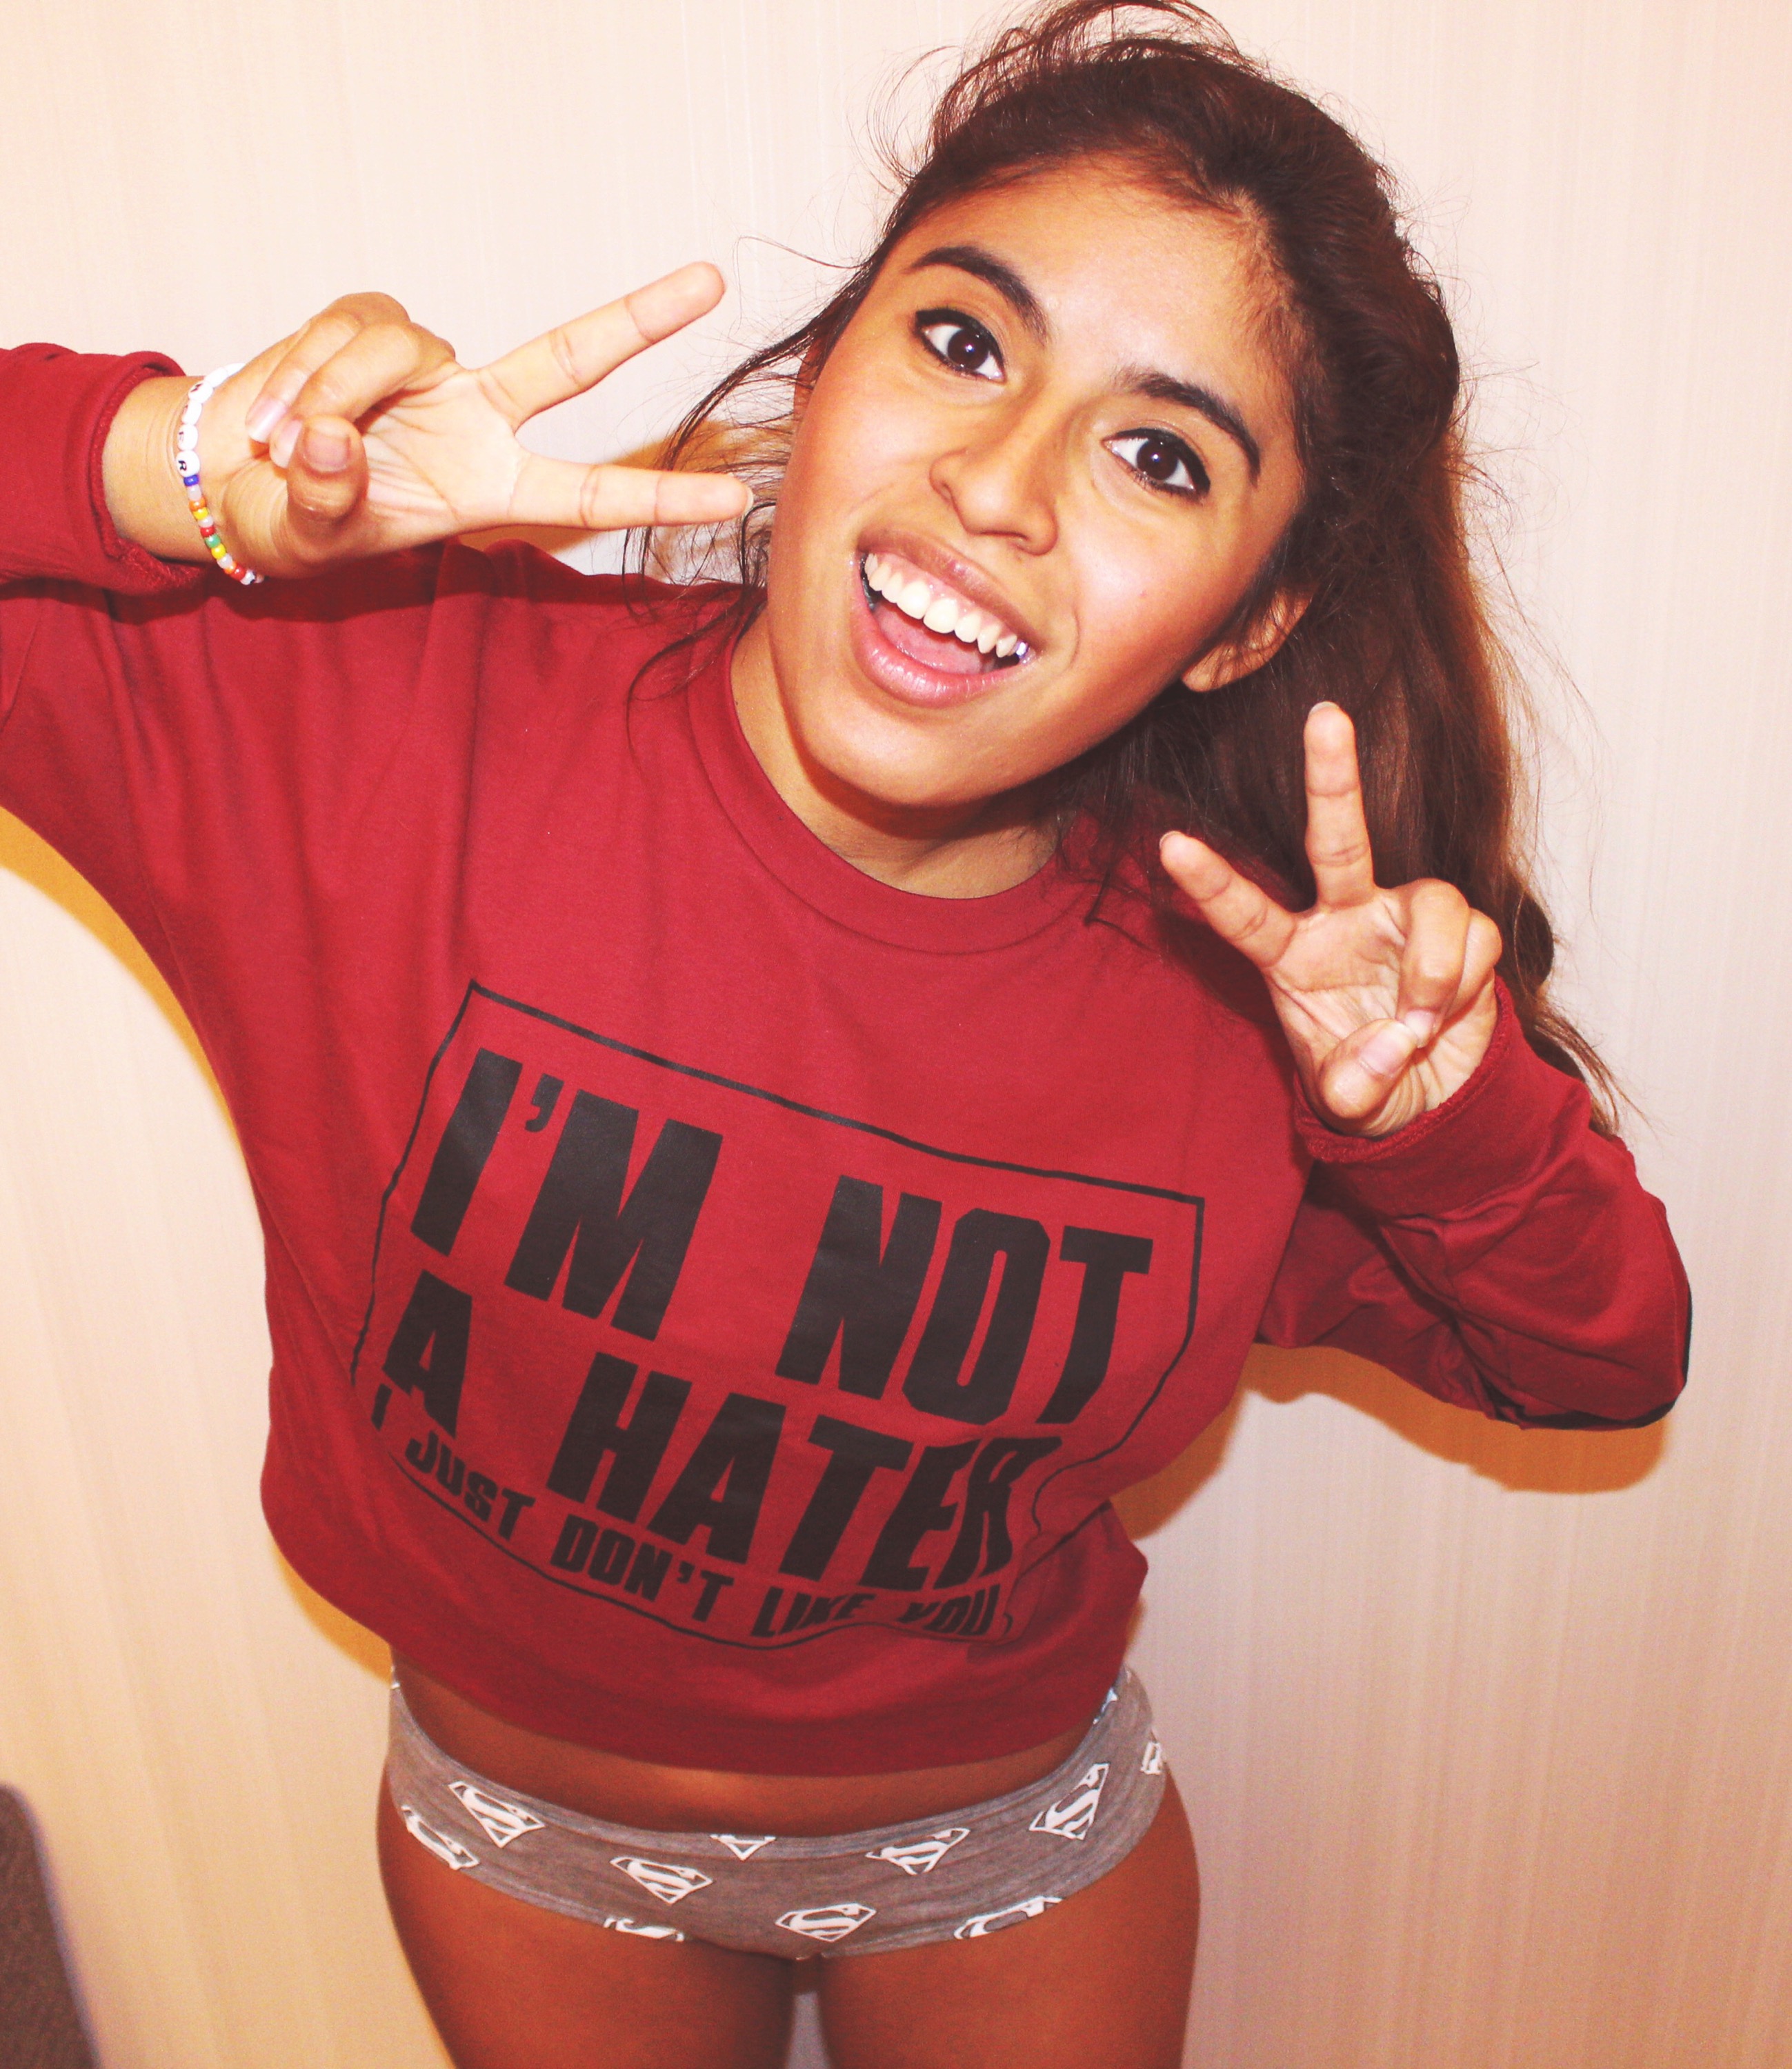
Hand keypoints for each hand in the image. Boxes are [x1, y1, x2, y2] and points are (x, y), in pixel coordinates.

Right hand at [109, 265, 749, 576]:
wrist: (230, 480)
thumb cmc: (293, 522)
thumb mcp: (311, 536)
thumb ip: (331, 499)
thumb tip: (337, 440)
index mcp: (491, 488)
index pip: (590, 492)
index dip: (661, 495)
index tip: (736, 496)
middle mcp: (478, 418)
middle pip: (571, 359)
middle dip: (641, 320)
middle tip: (712, 282)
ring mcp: (431, 367)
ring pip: (401, 348)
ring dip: (328, 393)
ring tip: (282, 444)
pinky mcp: (375, 323)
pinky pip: (348, 330)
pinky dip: (300, 372)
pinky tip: (273, 412)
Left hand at [1160, 702, 1501, 1135]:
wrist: (1433, 1097)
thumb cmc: (1367, 1081)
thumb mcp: (1349, 1101)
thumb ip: (1355, 1085)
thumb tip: (1392, 1047)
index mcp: (1291, 953)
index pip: (1243, 912)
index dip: (1210, 881)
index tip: (1170, 845)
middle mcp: (1343, 917)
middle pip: (1337, 836)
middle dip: (1332, 775)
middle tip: (1326, 715)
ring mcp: (1403, 917)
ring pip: (1432, 900)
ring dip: (1434, 969)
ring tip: (1421, 1024)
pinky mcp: (1465, 930)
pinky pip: (1476, 940)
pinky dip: (1465, 985)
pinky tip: (1446, 1018)